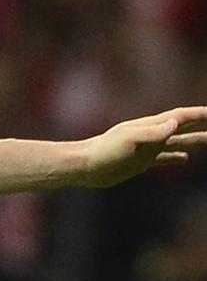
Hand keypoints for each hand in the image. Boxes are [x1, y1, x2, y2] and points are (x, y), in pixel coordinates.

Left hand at [80, 106, 206, 187]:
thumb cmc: (104, 151)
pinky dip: (175, 157)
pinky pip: (163, 158)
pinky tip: (185, 159)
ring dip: (193, 141)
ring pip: (176, 143)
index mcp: (149, 126)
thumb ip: (152, 132)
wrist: (85, 166)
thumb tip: (175, 124)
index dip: (198, 114)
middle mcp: (150, 135)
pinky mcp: (140, 162)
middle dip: (200, 125)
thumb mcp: (129, 139)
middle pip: (182, 127)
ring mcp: (146, 149)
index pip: (180, 117)